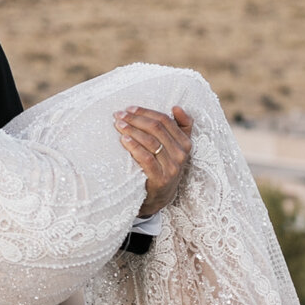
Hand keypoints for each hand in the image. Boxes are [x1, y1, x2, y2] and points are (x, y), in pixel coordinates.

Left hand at [116, 102, 192, 216]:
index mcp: (185, 143)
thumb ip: (180, 127)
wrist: (159, 197)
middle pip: (157, 129)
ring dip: (132, 130)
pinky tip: (124, 140)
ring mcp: (172, 168)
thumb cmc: (164, 166)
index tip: (129, 108)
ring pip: (151, 142)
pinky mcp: (160, 179)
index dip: (146, 112)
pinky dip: (134, 147)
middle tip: (119, 115)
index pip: (165, 121)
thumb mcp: (175, 147)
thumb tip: (176, 107)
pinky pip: (146, 159)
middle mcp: (181, 154)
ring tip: (118, 125)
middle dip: (135, 119)